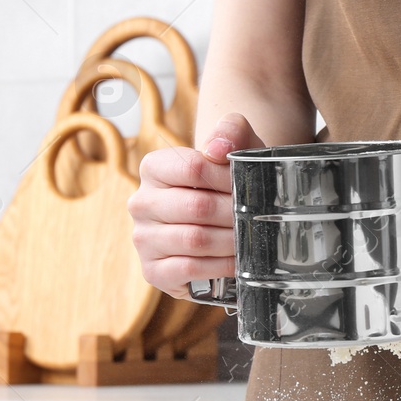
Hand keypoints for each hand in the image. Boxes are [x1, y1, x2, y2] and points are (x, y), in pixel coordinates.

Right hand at [128, 113, 263, 297]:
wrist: (219, 221)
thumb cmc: (226, 182)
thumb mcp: (234, 148)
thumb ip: (231, 131)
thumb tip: (218, 148)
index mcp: (154, 168)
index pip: (193, 168)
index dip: (228, 178)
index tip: (249, 185)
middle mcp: (141, 202)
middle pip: (197, 206)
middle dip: (234, 213)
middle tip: (258, 216)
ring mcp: (143, 238)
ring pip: (195, 240)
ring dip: (231, 241)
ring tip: (251, 238)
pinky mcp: (152, 270)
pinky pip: (189, 269)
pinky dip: (220, 266)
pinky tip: (237, 261)